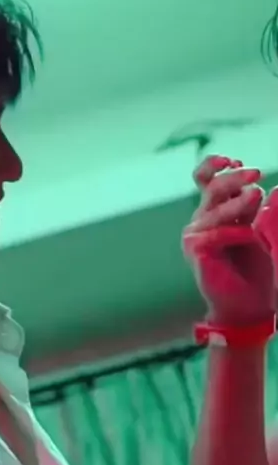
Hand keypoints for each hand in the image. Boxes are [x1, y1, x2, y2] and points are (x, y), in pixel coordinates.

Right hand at [182, 154, 273, 325]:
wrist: (250, 305)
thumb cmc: (260, 266)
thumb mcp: (262, 228)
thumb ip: (258, 207)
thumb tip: (269, 185)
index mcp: (218, 207)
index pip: (206, 175)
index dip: (216, 163)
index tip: (236, 160)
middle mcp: (204, 216)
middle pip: (211, 184)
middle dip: (233, 175)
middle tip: (256, 173)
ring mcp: (196, 232)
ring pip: (212, 205)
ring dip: (237, 200)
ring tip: (256, 197)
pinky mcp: (194, 249)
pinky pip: (214, 232)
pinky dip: (236, 231)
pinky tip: (252, 238)